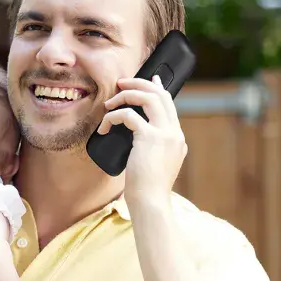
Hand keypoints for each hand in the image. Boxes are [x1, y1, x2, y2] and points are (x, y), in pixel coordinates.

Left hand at [96, 75, 186, 204]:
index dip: (158, 88)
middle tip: (121, 84)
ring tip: (110, 103)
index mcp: (177, 138)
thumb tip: (136, 137)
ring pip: (148, 98)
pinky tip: (104, 128)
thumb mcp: (155, 164)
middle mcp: (174, 133)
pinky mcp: (150, 138)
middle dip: (139, 84)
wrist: (151, 202)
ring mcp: (165, 134)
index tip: (149, 79)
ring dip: (126, 95)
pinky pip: (128, 115)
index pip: (170, 104)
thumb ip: (153, 148)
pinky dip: (113, 117)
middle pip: (160, 95)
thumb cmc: (147, 189)